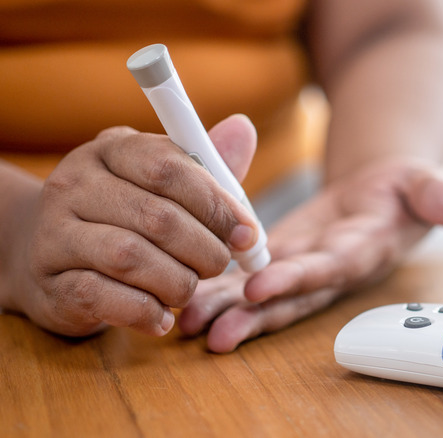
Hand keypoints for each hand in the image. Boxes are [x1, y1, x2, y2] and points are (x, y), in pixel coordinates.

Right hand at [9, 115, 259, 336]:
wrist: (49, 258)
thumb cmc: (128, 217)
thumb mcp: (167, 186)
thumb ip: (209, 168)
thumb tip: (244, 128)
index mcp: (111, 149)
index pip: (169, 167)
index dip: (216, 203)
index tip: (247, 233)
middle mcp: (74, 184)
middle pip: (157, 216)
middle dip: (204, 248)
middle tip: (220, 265)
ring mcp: (54, 233)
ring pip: (129, 258)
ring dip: (176, 281)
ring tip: (188, 289)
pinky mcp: (49, 283)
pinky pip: (102, 296)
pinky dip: (144, 311)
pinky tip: (162, 317)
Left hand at [179, 159, 442, 351]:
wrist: (380, 198)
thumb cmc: (401, 189)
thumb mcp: (422, 183)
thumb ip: (441, 196)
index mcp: (362, 250)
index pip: (330, 268)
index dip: (298, 278)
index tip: (262, 285)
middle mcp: (329, 270)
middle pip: (290, 296)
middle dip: (253, 316)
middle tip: (213, 333)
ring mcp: (303, 269)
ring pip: (264, 297)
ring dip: (227, 310)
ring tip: (187, 324)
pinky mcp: (282, 261)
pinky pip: (248, 280)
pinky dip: (218, 290)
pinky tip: (184, 300)